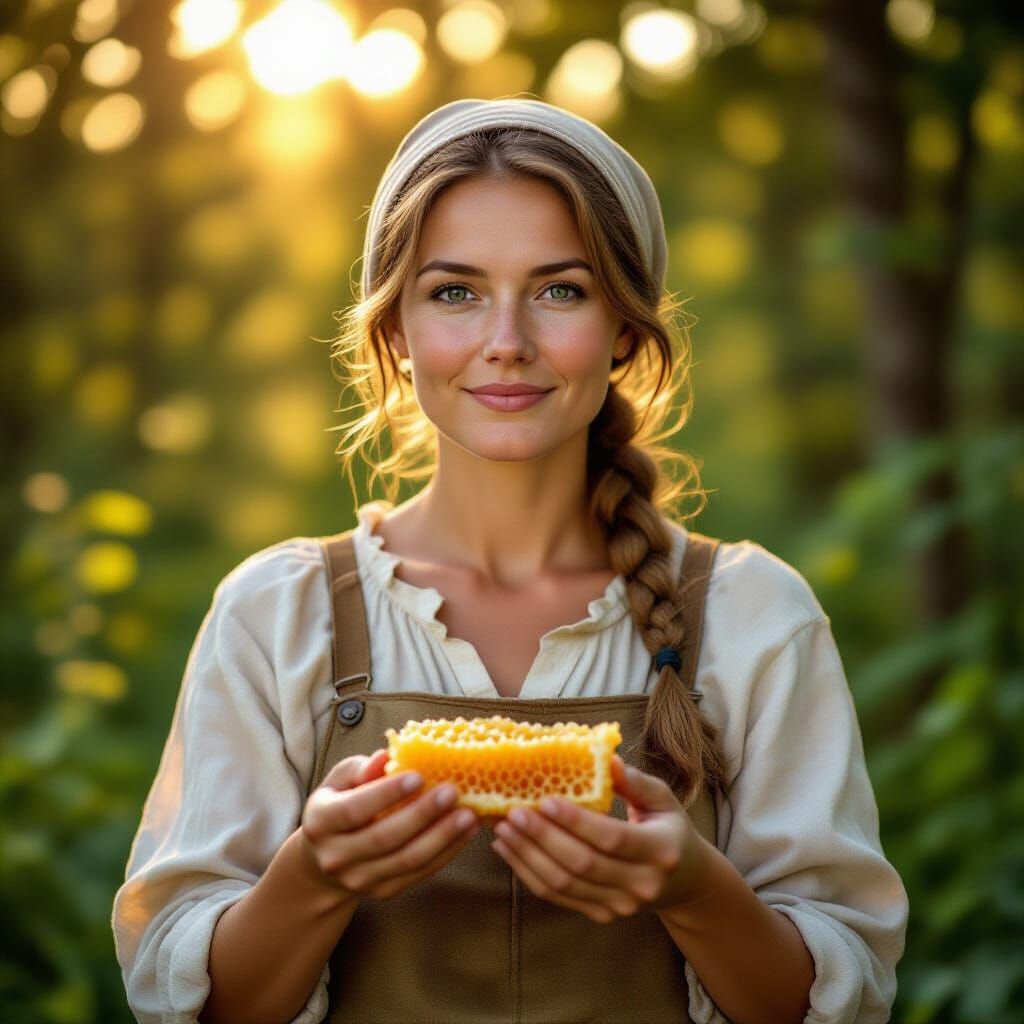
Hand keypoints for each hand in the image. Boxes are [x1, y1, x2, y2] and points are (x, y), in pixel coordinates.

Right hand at [300, 748, 480, 900]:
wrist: (327, 856)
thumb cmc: (340, 803)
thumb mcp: (341, 780)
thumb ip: (362, 769)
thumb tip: (386, 757)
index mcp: (320, 822)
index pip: (354, 809)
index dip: (386, 794)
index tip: (418, 776)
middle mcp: (336, 856)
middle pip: (384, 838)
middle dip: (422, 814)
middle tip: (452, 792)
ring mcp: (360, 879)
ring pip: (407, 860)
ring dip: (443, 837)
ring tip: (469, 814)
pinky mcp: (383, 891)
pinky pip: (419, 873)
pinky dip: (446, 852)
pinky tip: (465, 833)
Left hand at [490, 754, 705, 922]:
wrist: (683, 881)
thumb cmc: (668, 828)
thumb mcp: (662, 799)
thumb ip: (634, 781)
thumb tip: (605, 760)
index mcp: (660, 851)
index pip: (611, 838)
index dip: (575, 821)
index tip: (545, 799)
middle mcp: (641, 885)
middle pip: (582, 864)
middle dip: (543, 836)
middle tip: (513, 812)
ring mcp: (620, 906)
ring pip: (564, 884)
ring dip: (528, 856)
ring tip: (503, 829)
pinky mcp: (601, 915)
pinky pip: (557, 896)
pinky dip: (528, 872)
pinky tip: (508, 850)